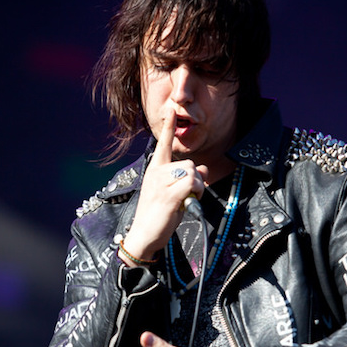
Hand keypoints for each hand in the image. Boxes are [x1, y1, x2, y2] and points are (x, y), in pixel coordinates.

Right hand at [119, 112, 205, 265]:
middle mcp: (156, 172)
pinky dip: (196, 192)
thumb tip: (203, 169)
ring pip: (193, 172)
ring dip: (197, 187)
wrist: (144, 235)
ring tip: (184, 201)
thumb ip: (186, 180)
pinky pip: (193, 182)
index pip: (163, 145)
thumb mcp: (173, 194)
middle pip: (189, 163)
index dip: (168, 127)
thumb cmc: (157, 215)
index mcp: (155, 170)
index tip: (171, 110)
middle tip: (186, 196)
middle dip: (196, 180)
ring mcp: (161, 183)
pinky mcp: (169, 194)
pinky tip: (187, 202)